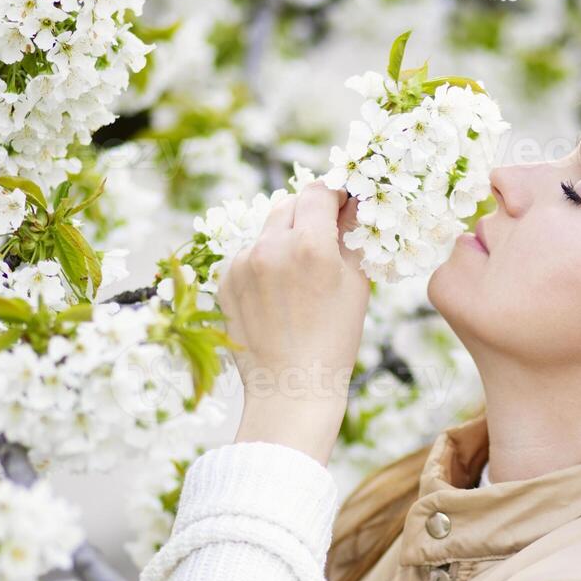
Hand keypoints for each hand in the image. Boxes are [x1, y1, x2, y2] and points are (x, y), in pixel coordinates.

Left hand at [219, 180, 367, 464]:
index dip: (333, 194)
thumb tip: (351, 206)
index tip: (342, 206)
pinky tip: (277, 296)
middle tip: (323, 238)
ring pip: (266, 231)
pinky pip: (248, 257)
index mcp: (308, 245)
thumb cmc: (334, 340)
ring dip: (284, 240)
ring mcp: (241, 265)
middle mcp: (269, 248)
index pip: (317, 192)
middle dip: (307, 214)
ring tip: (299, 279)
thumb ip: (351, 237)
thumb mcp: (356, 285)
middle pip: (288, 204)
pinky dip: (264, 265)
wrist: (291, 387)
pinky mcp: (224, 282)